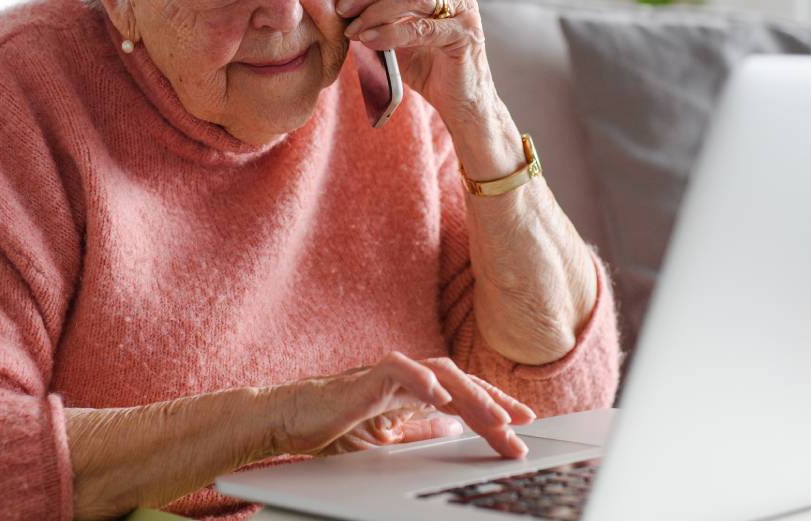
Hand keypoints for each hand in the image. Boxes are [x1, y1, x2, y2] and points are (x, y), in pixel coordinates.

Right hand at [265, 351, 534, 458]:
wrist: (286, 420)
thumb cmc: (329, 427)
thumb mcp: (385, 440)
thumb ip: (418, 432)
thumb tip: (452, 431)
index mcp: (413, 393)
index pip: (463, 395)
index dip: (495, 407)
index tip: (524, 427)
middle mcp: (406, 379)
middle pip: (461, 382)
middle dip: (495, 404)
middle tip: (522, 427)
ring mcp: (387, 375)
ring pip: (439, 372)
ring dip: (471, 395)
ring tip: (495, 417)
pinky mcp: (365, 377)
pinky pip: (399, 370)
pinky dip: (421, 381)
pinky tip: (441, 398)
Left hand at [337, 0, 491, 123]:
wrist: (459, 100)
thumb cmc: (428, 66)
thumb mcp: (399, 33)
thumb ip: (381, 14)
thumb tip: (346, 1)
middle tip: (344, 8)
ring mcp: (464, 9)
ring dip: (377, 11)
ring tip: (354, 29)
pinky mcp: (466, 33)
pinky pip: (422, 28)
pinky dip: (392, 33)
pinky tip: (371, 40)